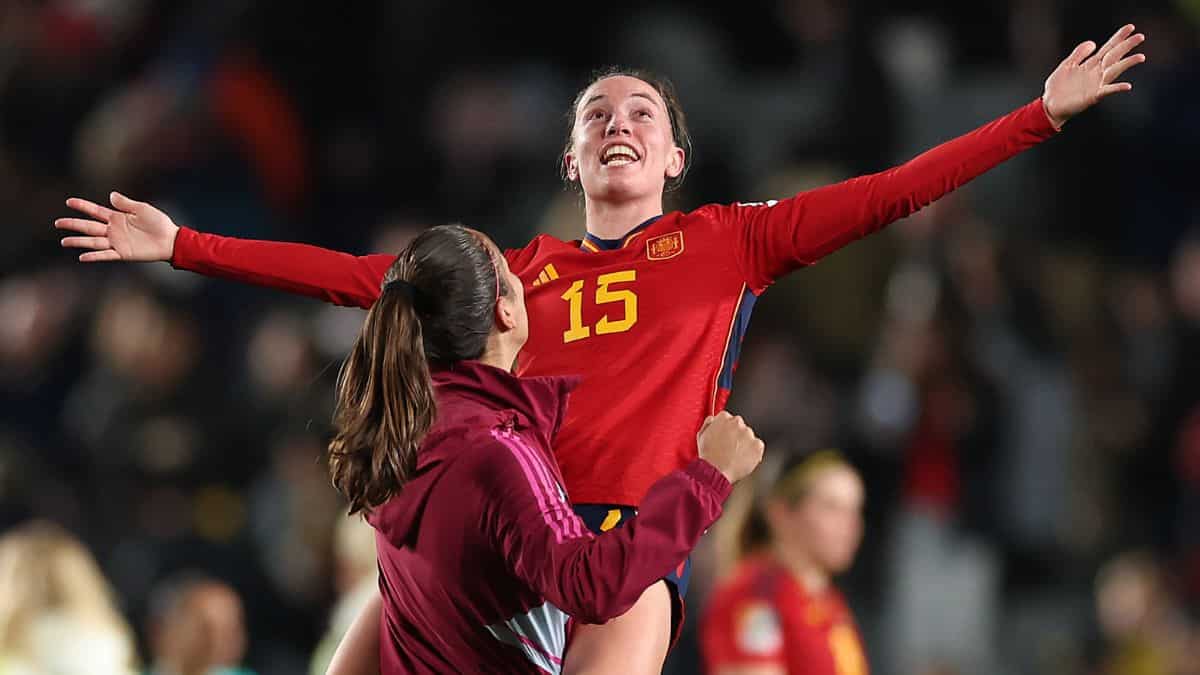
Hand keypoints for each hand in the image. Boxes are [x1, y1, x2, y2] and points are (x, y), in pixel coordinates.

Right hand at [55, 191, 179, 261]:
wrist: (170, 240)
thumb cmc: (158, 223)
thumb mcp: (142, 208)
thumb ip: (125, 203)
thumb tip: (110, 195)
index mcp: (117, 217)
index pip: (95, 211)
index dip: (83, 206)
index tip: (69, 201)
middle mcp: (114, 230)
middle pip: (89, 226)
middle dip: (73, 224)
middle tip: (58, 222)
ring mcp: (117, 242)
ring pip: (93, 241)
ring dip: (78, 241)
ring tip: (64, 241)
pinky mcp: (122, 253)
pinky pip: (105, 255)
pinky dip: (94, 256)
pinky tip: (82, 257)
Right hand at [696, 411, 764, 483]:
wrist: (717, 471)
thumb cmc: (708, 456)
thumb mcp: (701, 435)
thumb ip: (709, 423)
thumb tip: (714, 419)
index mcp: (724, 418)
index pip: (728, 418)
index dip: (726, 429)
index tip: (725, 437)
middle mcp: (737, 423)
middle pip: (740, 426)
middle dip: (736, 435)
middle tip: (730, 448)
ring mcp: (749, 434)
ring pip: (749, 437)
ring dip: (745, 444)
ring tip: (735, 455)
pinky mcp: (757, 445)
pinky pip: (758, 446)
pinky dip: (753, 452)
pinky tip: (743, 458)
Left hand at [1042, 24, 1145, 128]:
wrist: (1049, 106)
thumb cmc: (1058, 87)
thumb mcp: (1067, 65)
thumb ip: (1079, 53)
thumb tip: (1093, 43)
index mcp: (1091, 65)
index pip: (1108, 48)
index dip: (1118, 38)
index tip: (1130, 27)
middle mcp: (1097, 73)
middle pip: (1114, 56)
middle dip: (1126, 46)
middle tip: (1140, 36)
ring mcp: (1096, 85)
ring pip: (1114, 71)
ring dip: (1127, 64)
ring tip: (1140, 57)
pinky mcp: (1092, 97)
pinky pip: (1106, 91)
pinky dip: (1117, 88)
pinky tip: (1127, 86)